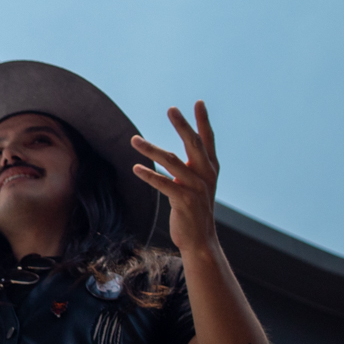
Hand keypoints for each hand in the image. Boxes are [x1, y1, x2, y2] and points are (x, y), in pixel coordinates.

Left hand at [131, 101, 219, 252]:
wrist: (200, 241)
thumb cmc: (194, 211)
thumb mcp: (196, 187)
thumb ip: (189, 170)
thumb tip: (173, 157)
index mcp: (210, 169)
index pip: (207, 141)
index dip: (203, 121)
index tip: (199, 102)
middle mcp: (206, 176)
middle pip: (194, 145)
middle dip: (182, 125)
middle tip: (171, 108)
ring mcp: (196, 188)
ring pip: (172, 162)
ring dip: (151, 149)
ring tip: (134, 139)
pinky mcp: (184, 202)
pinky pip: (164, 184)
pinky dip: (149, 175)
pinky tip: (136, 168)